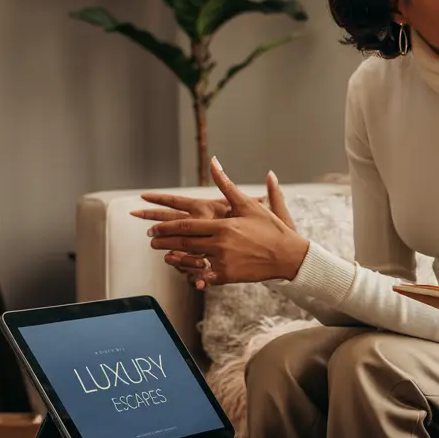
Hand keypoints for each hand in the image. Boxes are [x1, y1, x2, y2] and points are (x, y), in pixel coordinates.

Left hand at [144, 158, 308, 288]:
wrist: (288, 255)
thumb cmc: (270, 227)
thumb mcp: (248, 204)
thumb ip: (226, 184)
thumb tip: (214, 161)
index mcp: (223, 225)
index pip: (186, 225)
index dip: (166, 226)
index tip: (153, 227)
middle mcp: (220, 243)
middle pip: (183, 242)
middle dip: (163, 240)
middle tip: (150, 239)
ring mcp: (222, 261)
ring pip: (189, 260)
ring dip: (173, 257)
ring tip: (163, 254)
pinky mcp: (227, 276)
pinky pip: (202, 276)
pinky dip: (191, 275)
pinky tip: (183, 272)